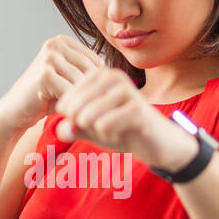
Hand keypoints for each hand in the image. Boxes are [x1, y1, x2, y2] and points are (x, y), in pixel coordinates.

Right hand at [0, 35, 102, 131]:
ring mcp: (49, 57)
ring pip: (83, 84)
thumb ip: (87, 74)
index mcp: (63, 41)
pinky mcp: (45, 74)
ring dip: (84, 102)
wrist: (15, 112)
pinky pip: (72, 93)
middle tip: (92, 113)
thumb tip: (117, 74)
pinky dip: (73, 107)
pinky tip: (70, 117)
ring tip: (81, 116)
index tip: (98, 103)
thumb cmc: (45, 99)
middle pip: (91, 72)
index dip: (99, 85)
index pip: (96, 63)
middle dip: (92, 94)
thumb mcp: (69, 81)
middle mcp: (55, 43)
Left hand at [54, 67, 198, 170]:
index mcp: (101, 76)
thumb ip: (74, 128)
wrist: (157, 142)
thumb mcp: (93, 130)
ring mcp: (127, 91)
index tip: (79, 123)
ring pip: (88, 115)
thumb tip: (60, 129)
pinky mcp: (136, 109)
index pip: (67, 95)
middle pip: (75, 105)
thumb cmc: (123, 131)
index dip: (66, 114)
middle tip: (93, 130)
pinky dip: (107, 134)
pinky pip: (104, 125)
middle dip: (77, 124)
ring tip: (107, 129)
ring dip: (93, 130)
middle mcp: (114, 77)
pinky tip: (119, 132)